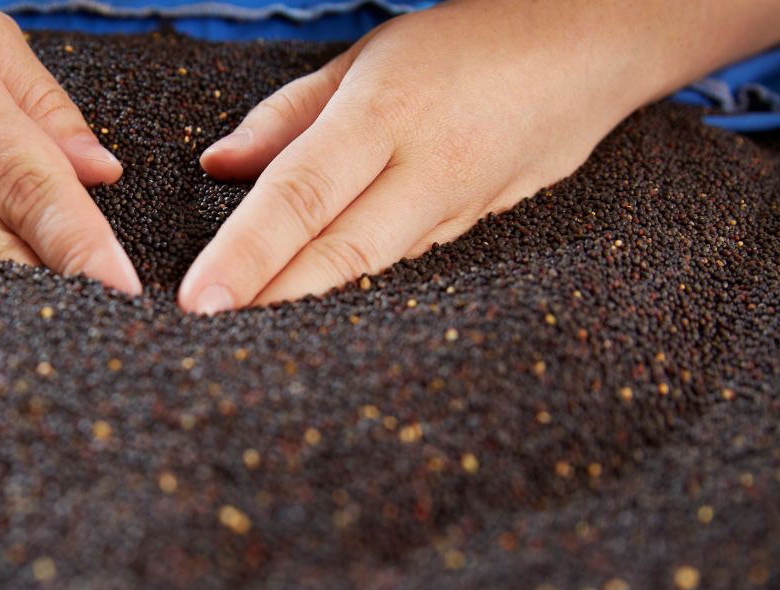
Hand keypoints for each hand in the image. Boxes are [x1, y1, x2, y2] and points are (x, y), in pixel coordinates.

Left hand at [178, 0, 669, 312]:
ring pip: (373, 271)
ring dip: (310, 308)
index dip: (247, 253)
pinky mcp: (481, 232)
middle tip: (210, 341)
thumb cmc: (471, 42)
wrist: (597, 46)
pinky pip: (405, 268)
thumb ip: (289, 115)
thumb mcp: (369, 57)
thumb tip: (216, 166)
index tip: (198, 299)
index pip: (300, 192)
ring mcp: (461, 209)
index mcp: (387, 112)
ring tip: (247, 340)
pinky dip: (355, 295)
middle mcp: (427, 168)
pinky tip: (314, 318)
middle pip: (340, 253)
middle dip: (271, 302)